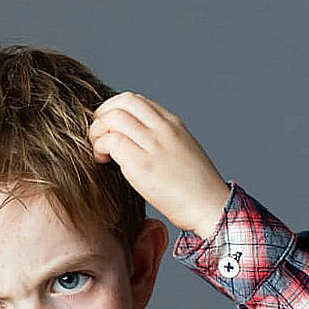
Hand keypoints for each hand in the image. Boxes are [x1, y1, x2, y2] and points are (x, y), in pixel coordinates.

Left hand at [88, 92, 229, 236]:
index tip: (109, 129)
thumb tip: (134, 140)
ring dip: (98, 133)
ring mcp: (154, 145)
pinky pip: (111, 142)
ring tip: (100, 152)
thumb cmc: (195, 189)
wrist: (210, 208)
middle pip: (122, 102)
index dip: (115, 110)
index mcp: (173, 124)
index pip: (136, 100)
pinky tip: (103, 162)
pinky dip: (100, 149)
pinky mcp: (142, 165)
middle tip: (98, 137)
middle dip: (102, 115)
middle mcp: (163, 129)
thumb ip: (160, 140)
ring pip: (112, 118)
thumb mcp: (181, 152)